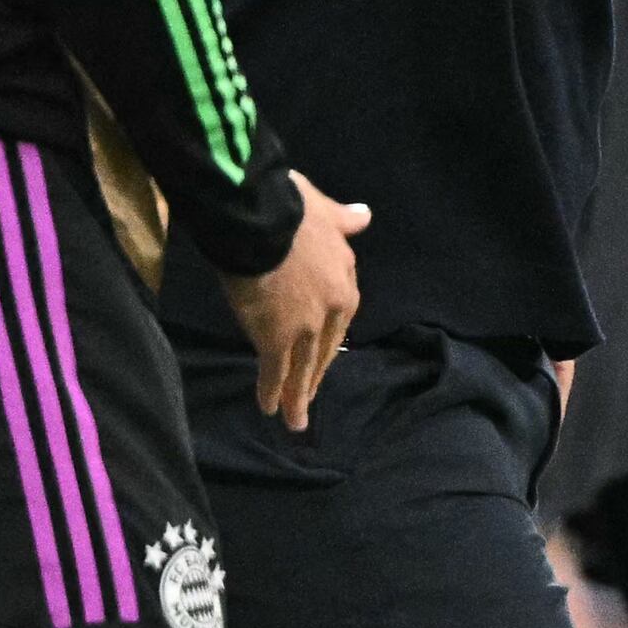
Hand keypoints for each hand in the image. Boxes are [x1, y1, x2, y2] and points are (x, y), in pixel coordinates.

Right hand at [222, 174, 369, 431]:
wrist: (262, 218)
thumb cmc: (289, 207)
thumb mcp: (325, 210)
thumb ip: (343, 219)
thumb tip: (365, 216)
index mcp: (344, 280)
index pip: (338, 317)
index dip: (326, 335)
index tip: (319, 347)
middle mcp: (332, 309)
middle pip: (324, 349)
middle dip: (316, 374)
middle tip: (309, 396)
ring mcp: (306, 328)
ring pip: (303, 368)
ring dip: (299, 396)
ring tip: (294, 420)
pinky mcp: (277, 339)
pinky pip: (275, 372)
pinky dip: (274, 392)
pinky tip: (269, 409)